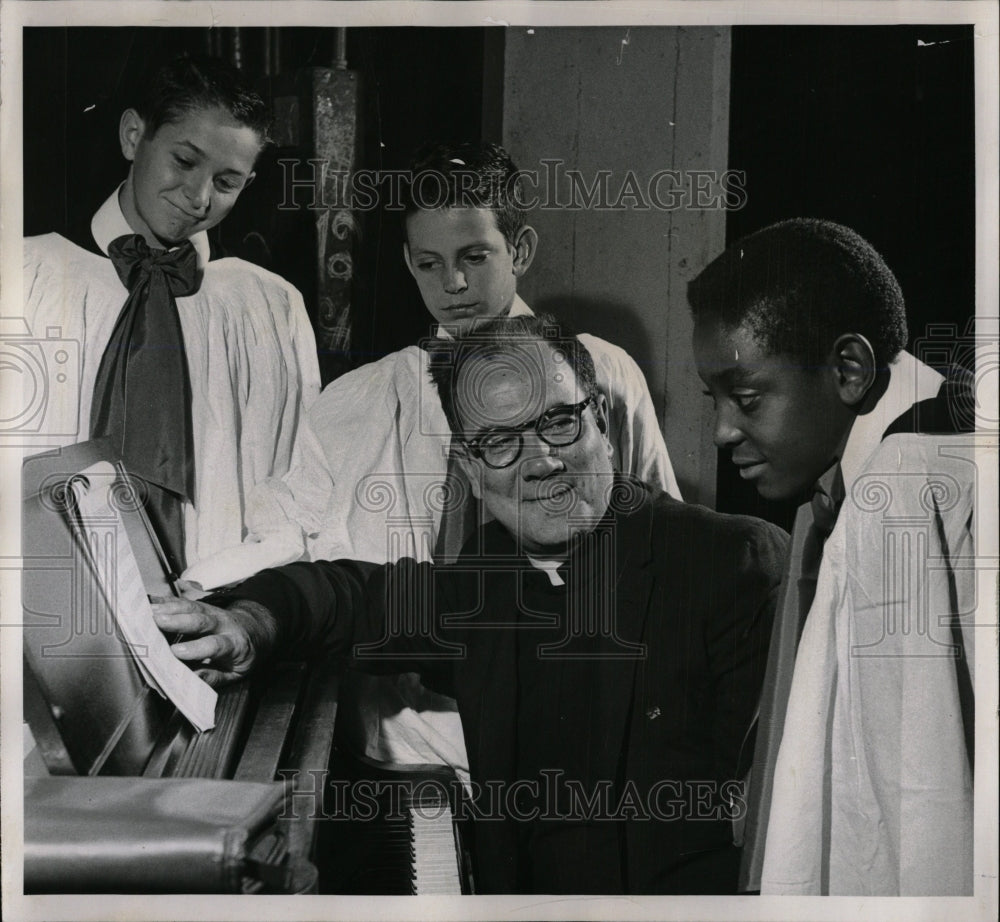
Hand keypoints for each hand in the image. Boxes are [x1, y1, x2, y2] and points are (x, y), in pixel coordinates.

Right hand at [151, 597, 275, 686]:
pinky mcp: (202, 606)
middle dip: (178, 621)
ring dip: (169, 608)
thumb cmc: (242, 656)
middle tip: (157, 622)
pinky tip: (149, 601)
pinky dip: (166, 601)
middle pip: (201, 620)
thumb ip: (213, 676)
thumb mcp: (235, 672)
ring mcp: (212, 612)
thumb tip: (192, 679)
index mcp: (235, 643)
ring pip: (192, 607)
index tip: (176, 652)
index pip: (216, 645)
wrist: (255, 631)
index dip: (196, 648)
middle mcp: (223, 624)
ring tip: (148, 611)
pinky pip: (183, 602)